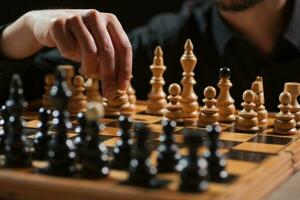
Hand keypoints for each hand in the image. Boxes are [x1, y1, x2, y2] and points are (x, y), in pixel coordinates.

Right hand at [1, 9, 131, 98]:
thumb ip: (111, 60)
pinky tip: (67, 51)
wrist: (48, 24)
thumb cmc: (78, 40)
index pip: (124, 47)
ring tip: (85, 71)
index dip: (125, 69)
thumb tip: (121, 84)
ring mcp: (77, 18)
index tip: (122, 87)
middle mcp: (96, 16)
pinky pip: (68, 50)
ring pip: (90, 52)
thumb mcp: (98, 47)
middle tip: (108, 94)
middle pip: (108, 52)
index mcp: (111, 20)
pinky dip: (68, 56)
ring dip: (88, 69)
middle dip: (109, 77)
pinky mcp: (58, 23)